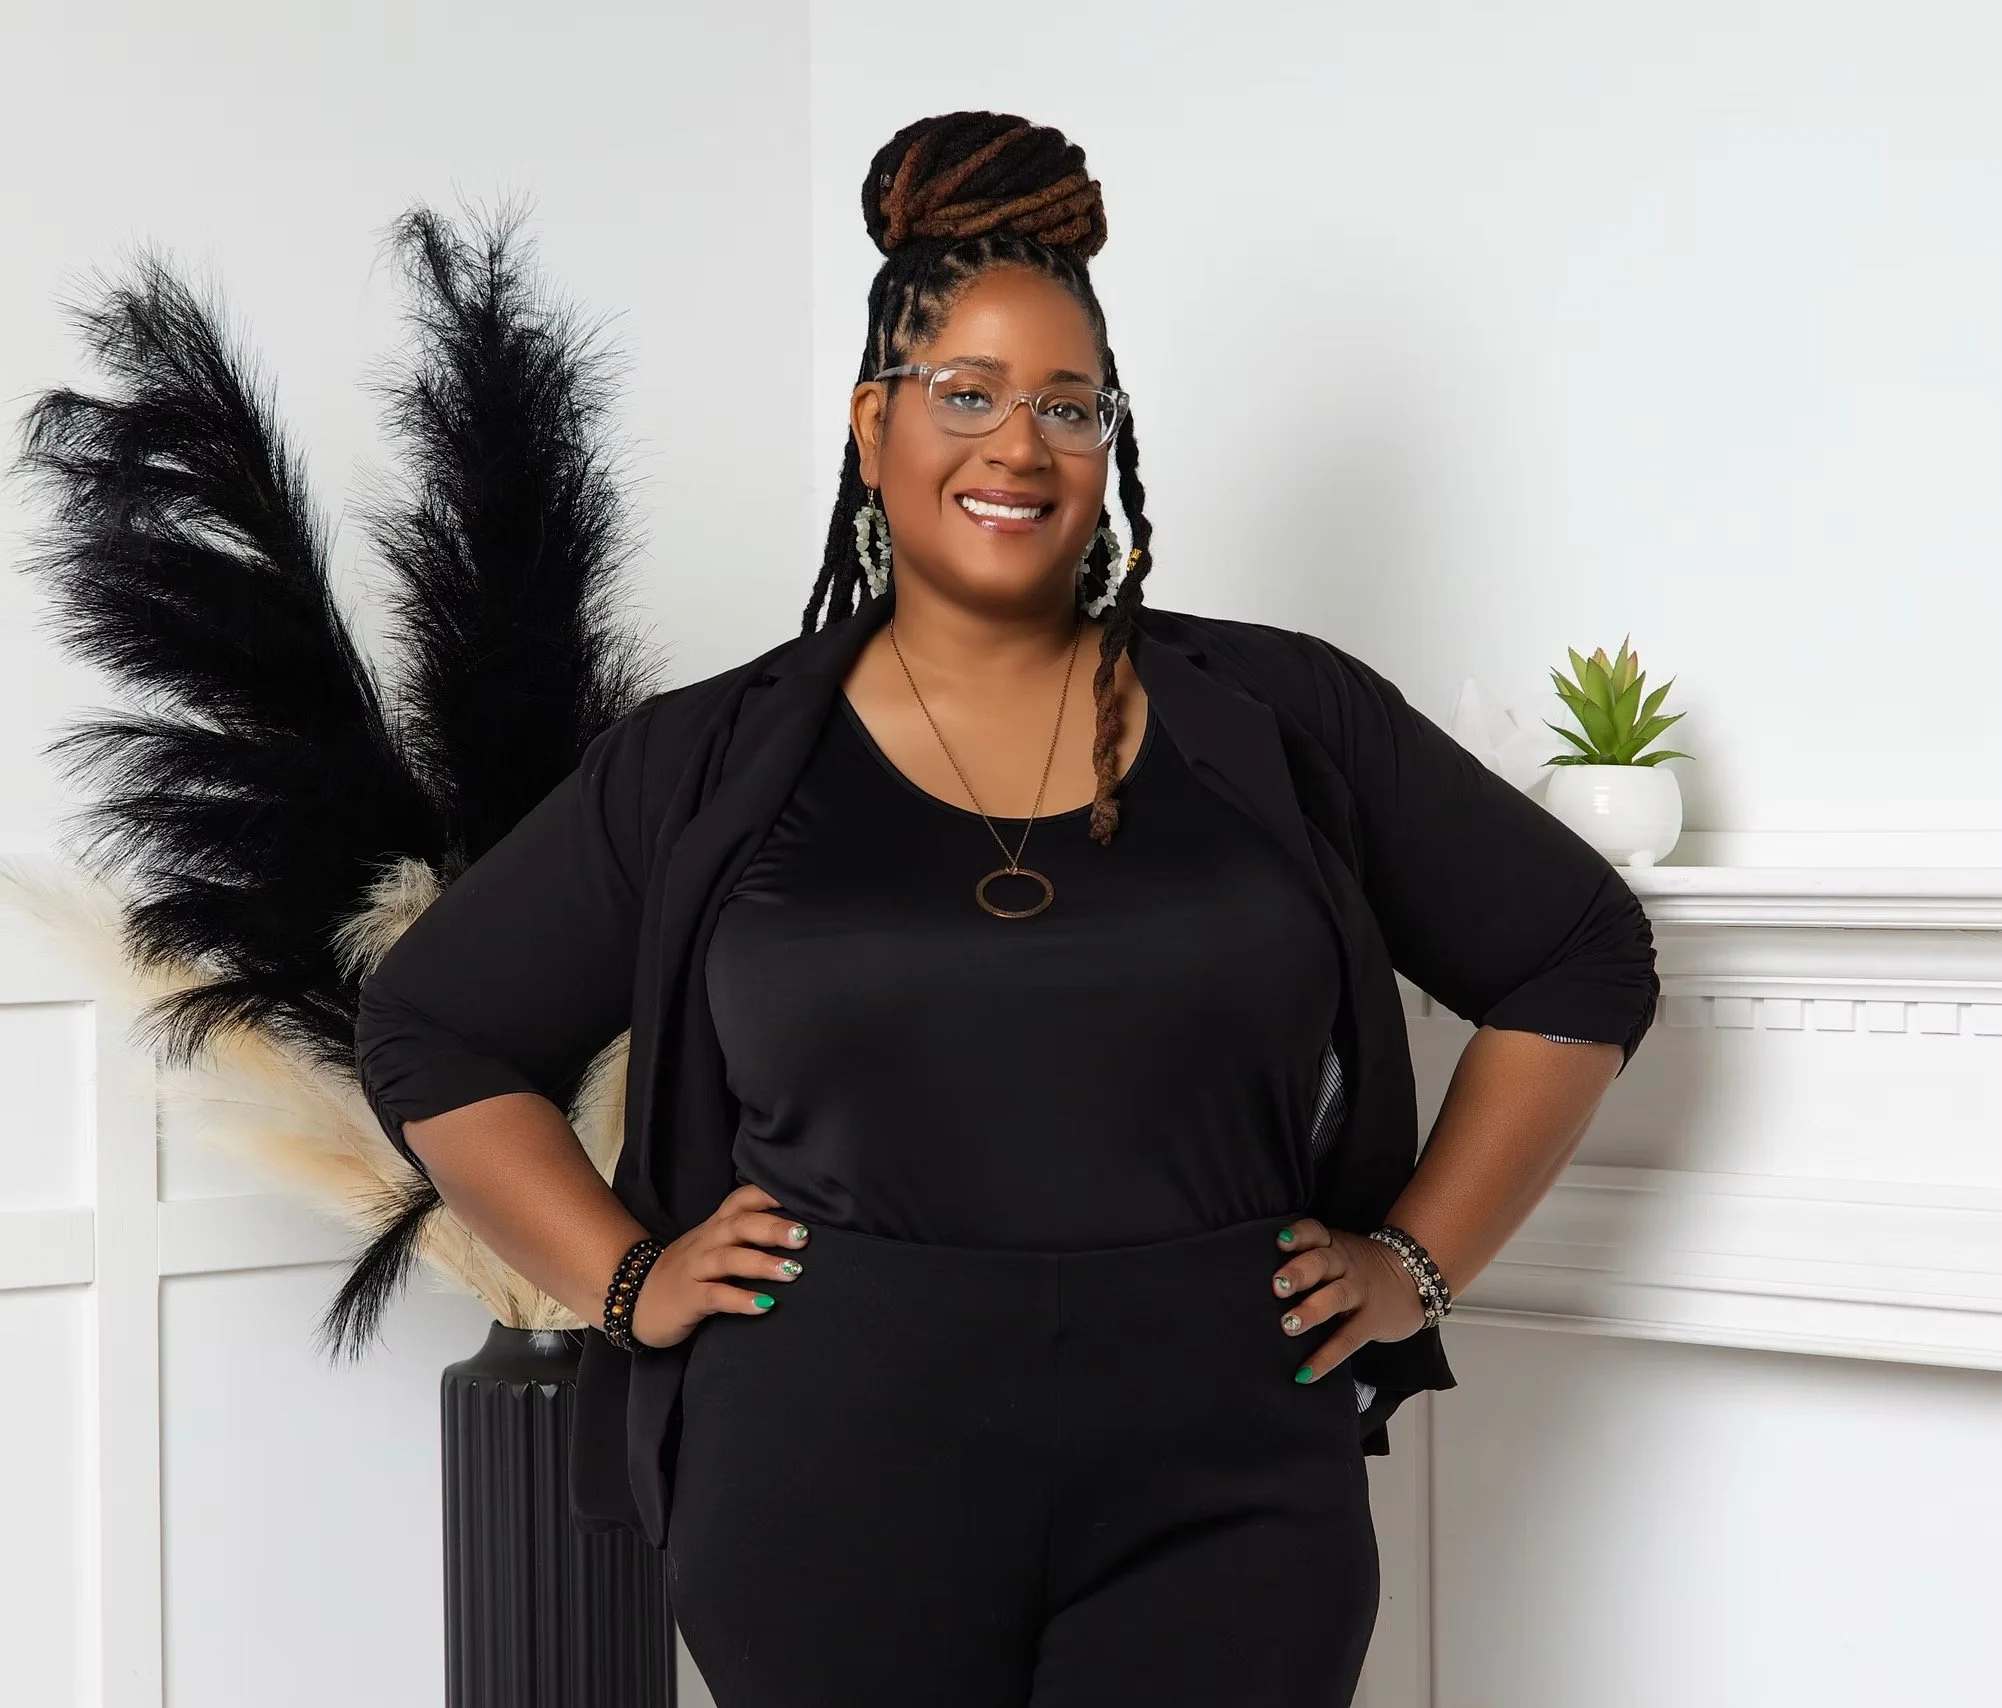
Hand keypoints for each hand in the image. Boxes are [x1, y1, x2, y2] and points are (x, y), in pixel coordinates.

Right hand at [627, 1183, 810, 1349]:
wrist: (634, 1299)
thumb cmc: (686, 1274)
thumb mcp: (711, 1248)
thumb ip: (742, 1238)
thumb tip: (793, 1233)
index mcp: (714, 1227)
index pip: (741, 1201)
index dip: (768, 1195)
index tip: (801, 1196)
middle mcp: (705, 1242)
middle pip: (739, 1225)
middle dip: (772, 1228)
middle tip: (804, 1236)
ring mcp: (694, 1270)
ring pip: (729, 1258)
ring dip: (762, 1263)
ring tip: (794, 1271)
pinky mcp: (688, 1299)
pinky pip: (716, 1296)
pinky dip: (741, 1299)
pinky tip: (765, 1305)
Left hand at [1268, 1217, 1427, 1382]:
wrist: (1415, 1278)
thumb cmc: (1360, 1268)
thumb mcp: (1339, 1252)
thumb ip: (1309, 1258)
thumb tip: (1254, 1279)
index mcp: (1333, 1245)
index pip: (1315, 1232)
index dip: (1298, 1234)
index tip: (1279, 1240)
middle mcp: (1345, 1264)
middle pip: (1322, 1262)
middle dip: (1300, 1272)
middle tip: (1277, 1286)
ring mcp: (1359, 1292)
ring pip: (1335, 1297)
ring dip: (1311, 1311)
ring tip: (1288, 1326)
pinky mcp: (1371, 1321)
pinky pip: (1347, 1340)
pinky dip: (1325, 1358)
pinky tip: (1305, 1374)